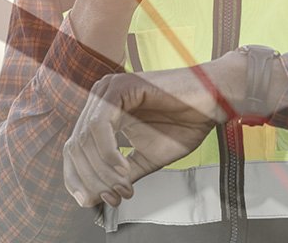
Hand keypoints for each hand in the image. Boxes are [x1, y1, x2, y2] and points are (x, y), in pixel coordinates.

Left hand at [62, 54, 246, 207]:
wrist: (213, 101)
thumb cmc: (184, 123)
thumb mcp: (145, 158)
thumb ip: (119, 175)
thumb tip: (95, 198)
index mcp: (100, 113)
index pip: (74, 148)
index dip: (75, 177)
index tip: (88, 201)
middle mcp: (98, 99)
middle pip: (76, 145)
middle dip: (91, 179)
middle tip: (113, 197)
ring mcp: (107, 90)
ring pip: (86, 137)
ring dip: (102, 170)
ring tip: (123, 186)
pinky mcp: (121, 87)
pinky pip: (101, 125)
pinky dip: (109, 152)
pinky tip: (123, 168)